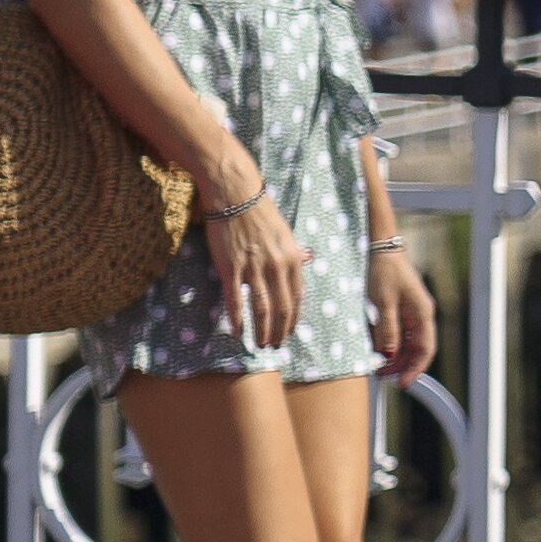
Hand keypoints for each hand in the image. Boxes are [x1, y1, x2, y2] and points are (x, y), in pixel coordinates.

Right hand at [202, 183, 306, 350]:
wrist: (236, 195)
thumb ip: (296, 250)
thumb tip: (310, 258)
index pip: (296, 298)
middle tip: (275, 346)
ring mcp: (253, 268)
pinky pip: (235, 300)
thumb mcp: (286, 232)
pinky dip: (237, 319)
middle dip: (279, 331)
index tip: (288, 332)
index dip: (293, 319)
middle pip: (281, 308)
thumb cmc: (261, 212)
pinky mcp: (231, 267)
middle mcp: (277, 266)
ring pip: (261, 309)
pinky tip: (237, 332)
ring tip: (260, 344)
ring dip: (261, 331)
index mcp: (293, 258)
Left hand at [368, 234, 438, 387]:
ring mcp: (412, 312)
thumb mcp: (383, 303)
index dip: (415, 368)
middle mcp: (421, 315)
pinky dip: (389, 342)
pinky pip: (398, 332)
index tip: (402, 383)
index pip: (425, 349)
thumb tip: (390, 355)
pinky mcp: (401, 309)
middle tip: (383, 376)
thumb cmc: (384, 272)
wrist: (381, 249)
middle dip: (401, 365)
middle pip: (416, 348)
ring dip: (394, 355)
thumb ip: (388, 330)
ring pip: (407, 342)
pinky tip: (375, 348)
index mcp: (423, 313)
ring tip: (377, 365)